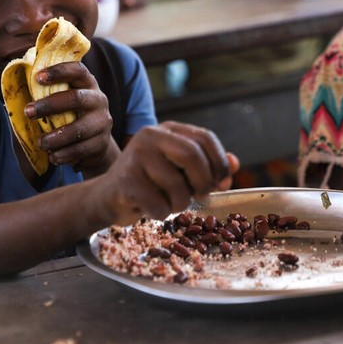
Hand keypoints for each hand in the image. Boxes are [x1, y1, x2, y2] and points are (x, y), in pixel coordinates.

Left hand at [26, 61, 119, 175]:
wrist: (96, 144)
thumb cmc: (70, 117)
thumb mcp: (63, 101)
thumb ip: (46, 92)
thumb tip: (14, 86)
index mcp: (87, 84)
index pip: (77, 70)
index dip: (58, 71)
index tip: (37, 78)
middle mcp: (99, 100)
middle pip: (76, 98)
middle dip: (50, 105)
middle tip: (28, 112)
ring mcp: (103, 122)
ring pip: (79, 129)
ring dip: (55, 137)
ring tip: (40, 143)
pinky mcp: (103, 143)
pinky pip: (81, 149)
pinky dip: (64, 154)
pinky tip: (53, 156)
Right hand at [93, 121, 238, 225]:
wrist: (108, 197)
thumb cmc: (150, 183)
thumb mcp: (179, 169)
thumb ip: (206, 165)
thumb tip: (235, 163)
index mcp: (168, 129)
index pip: (205, 138)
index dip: (220, 162)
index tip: (224, 183)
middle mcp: (150, 135)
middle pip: (192, 156)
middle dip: (203, 183)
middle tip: (200, 196)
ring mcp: (135, 155)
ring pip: (177, 186)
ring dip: (180, 204)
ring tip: (169, 203)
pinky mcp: (126, 180)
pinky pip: (159, 204)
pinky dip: (161, 214)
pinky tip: (150, 209)